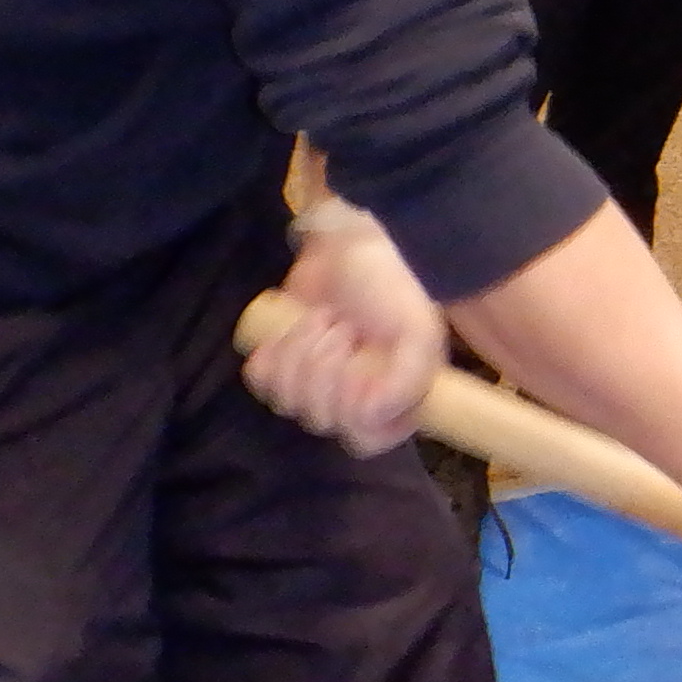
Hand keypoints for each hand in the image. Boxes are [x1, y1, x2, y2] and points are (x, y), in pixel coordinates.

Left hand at [243, 201, 446, 451]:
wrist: (353, 242)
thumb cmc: (394, 289)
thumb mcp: (420, 336)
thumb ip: (407, 386)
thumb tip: (366, 418)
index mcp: (394, 403)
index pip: (363, 439)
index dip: (352, 409)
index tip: (358, 367)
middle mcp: (355, 401)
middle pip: (320, 418)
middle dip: (326, 365)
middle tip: (343, 327)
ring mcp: (314, 384)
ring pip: (288, 401)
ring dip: (302, 352)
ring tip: (323, 319)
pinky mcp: (281, 363)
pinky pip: (261, 382)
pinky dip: (272, 354)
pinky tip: (290, 329)